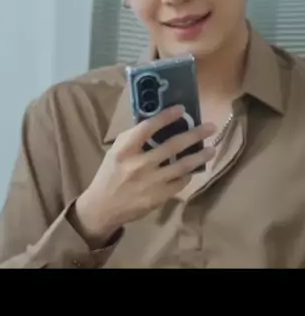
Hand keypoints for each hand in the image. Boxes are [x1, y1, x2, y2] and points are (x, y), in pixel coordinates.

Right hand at [74, 105, 215, 246]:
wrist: (103, 207)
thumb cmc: (110, 174)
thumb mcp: (116, 152)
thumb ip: (134, 139)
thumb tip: (158, 122)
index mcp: (124, 150)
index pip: (147, 128)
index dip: (165, 117)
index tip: (181, 109)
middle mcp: (138, 165)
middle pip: (172, 146)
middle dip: (194, 134)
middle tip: (210, 127)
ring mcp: (150, 183)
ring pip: (182, 166)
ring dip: (199, 156)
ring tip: (212, 149)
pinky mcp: (158, 198)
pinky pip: (179, 183)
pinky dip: (187, 175)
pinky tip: (193, 170)